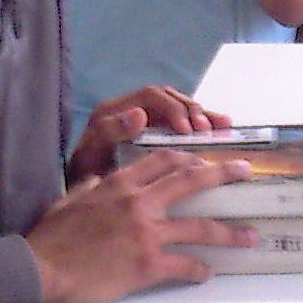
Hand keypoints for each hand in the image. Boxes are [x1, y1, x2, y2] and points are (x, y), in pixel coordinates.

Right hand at [26, 150, 258, 302]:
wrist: (42, 270)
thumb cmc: (51, 237)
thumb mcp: (71, 200)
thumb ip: (92, 188)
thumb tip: (101, 181)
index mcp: (121, 184)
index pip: (163, 161)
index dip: (188, 158)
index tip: (204, 160)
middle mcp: (140, 203)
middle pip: (191, 181)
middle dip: (222, 174)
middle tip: (245, 172)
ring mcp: (147, 233)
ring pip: (200, 228)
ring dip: (230, 232)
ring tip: (251, 236)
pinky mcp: (148, 264)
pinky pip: (184, 265)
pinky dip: (200, 269)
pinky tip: (209, 273)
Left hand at [67, 84, 231, 183]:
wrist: (79, 205)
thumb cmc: (85, 180)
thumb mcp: (89, 159)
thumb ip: (108, 135)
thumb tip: (138, 115)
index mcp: (114, 112)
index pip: (151, 97)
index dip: (172, 109)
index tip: (187, 130)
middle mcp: (132, 111)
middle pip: (171, 98)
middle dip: (193, 111)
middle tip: (207, 131)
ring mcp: (147, 122)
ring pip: (181, 108)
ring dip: (204, 116)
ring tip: (223, 127)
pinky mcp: (158, 135)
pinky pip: (184, 124)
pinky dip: (203, 125)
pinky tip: (222, 130)